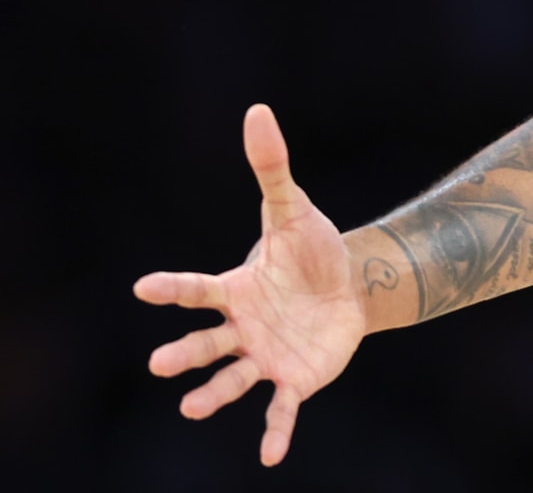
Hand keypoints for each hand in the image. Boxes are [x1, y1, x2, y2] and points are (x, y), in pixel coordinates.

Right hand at [135, 104, 366, 465]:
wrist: (353, 285)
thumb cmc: (313, 250)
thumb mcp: (293, 209)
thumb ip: (272, 168)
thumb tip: (257, 111)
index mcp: (235, 289)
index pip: (197, 289)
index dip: (173, 289)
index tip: (143, 288)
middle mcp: (241, 327)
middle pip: (205, 342)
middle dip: (182, 354)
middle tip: (157, 363)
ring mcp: (264, 356)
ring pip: (232, 377)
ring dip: (211, 394)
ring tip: (189, 407)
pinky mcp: (294, 378)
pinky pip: (280, 408)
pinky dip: (275, 430)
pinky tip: (270, 456)